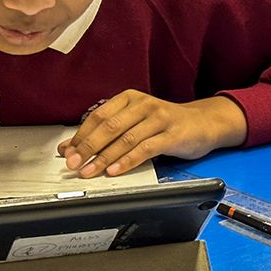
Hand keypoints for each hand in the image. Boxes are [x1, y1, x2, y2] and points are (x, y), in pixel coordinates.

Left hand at [59, 92, 247, 176]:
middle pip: (109, 126)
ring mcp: (159, 118)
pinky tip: (115, 170)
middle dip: (88, 147)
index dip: (81, 135)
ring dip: (104, 158)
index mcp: (130, 99)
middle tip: (73, 163)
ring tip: (90, 171)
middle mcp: (143, 105)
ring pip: (126, 139)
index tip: (67, 152)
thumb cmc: (166, 124)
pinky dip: (128, 161)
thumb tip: (72, 147)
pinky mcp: (173, 134)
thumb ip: (107, 133)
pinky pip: (146, 148)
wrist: (203, 123)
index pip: (99, 116)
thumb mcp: (135, 122)